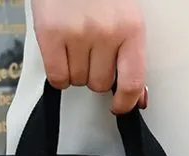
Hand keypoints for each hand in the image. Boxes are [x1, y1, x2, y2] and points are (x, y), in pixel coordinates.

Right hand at [31, 0, 147, 113]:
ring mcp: (77, 33)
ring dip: (75, 69)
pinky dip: (58, 72)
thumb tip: (138, 98)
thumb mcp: (125, 17)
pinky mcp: (51, 33)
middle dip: (94, 73)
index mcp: (131, 28)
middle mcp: (106, 32)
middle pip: (100, 84)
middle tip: (90, 50)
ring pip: (78, 81)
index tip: (119, 106)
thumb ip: (131, 57)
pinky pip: (57, 77)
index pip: (132, 82)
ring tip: (75, 42)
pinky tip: (60, 52)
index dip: (125, 102)